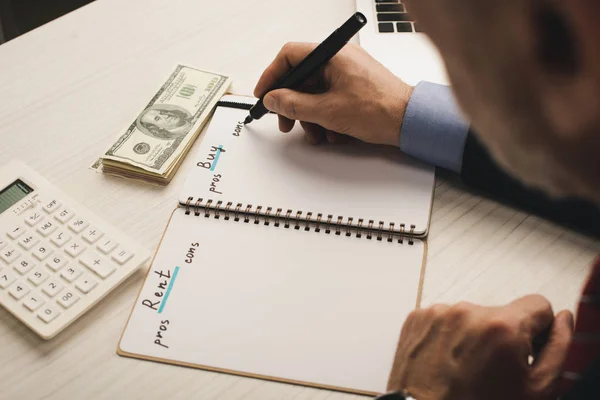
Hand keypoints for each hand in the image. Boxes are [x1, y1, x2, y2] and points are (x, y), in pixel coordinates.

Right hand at [253, 42, 412, 145]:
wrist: (409, 121)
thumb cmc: (380, 109)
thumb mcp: (327, 111)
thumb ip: (294, 104)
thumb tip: (274, 99)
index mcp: (333, 55)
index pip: (290, 55)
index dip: (272, 76)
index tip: (265, 95)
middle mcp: (340, 59)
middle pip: (302, 78)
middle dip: (292, 104)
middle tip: (286, 121)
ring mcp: (348, 73)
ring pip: (315, 92)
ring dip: (310, 116)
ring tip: (315, 133)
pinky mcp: (355, 87)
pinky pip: (329, 98)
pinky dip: (325, 116)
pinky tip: (331, 133)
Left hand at [387, 295, 573, 399]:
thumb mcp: (536, 390)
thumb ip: (558, 348)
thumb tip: (562, 319)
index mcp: (501, 326)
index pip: (538, 304)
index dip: (538, 330)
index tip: (526, 350)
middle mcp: (467, 311)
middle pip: (502, 313)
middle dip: (502, 336)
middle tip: (491, 370)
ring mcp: (438, 313)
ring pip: (472, 317)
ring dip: (473, 336)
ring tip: (465, 368)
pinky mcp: (417, 318)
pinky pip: (445, 320)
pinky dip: (448, 337)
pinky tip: (446, 361)